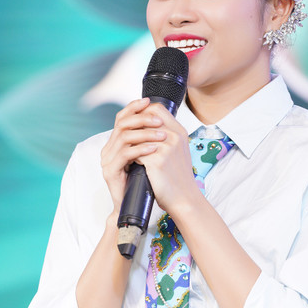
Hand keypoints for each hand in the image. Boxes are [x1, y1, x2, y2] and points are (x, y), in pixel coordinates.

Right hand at [100, 98, 166, 211]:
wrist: (135, 206)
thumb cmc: (144, 181)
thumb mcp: (147, 155)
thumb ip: (148, 138)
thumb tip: (161, 116)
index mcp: (115, 142)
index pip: (121, 117)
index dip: (133, 107)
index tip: (149, 101)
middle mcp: (108, 149)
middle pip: (122, 124)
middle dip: (142, 119)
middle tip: (160, 121)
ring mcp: (107, 160)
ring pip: (124, 137)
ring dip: (145, 133)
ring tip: (162, 135)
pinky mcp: (110, 171)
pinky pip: (125, 154)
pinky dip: (141, 149)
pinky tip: (154, 148)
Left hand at [135, 103, 202, 220]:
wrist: (184, 198)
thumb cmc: (178, 178)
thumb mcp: (177, 151)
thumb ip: (166, 137)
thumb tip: (145, 127)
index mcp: (179, 132)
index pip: (157, 109)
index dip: (142, 112)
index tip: (134, 122)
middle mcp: (174, 136)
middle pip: (145, 118)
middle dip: (132, 126)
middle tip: (123, 134)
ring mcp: (167, 148)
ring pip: (138, 134)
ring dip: (129, 141)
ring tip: (124, 148)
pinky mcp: (158, 161)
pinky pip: (136, 151)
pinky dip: (131, 155)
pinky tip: (129, 161)